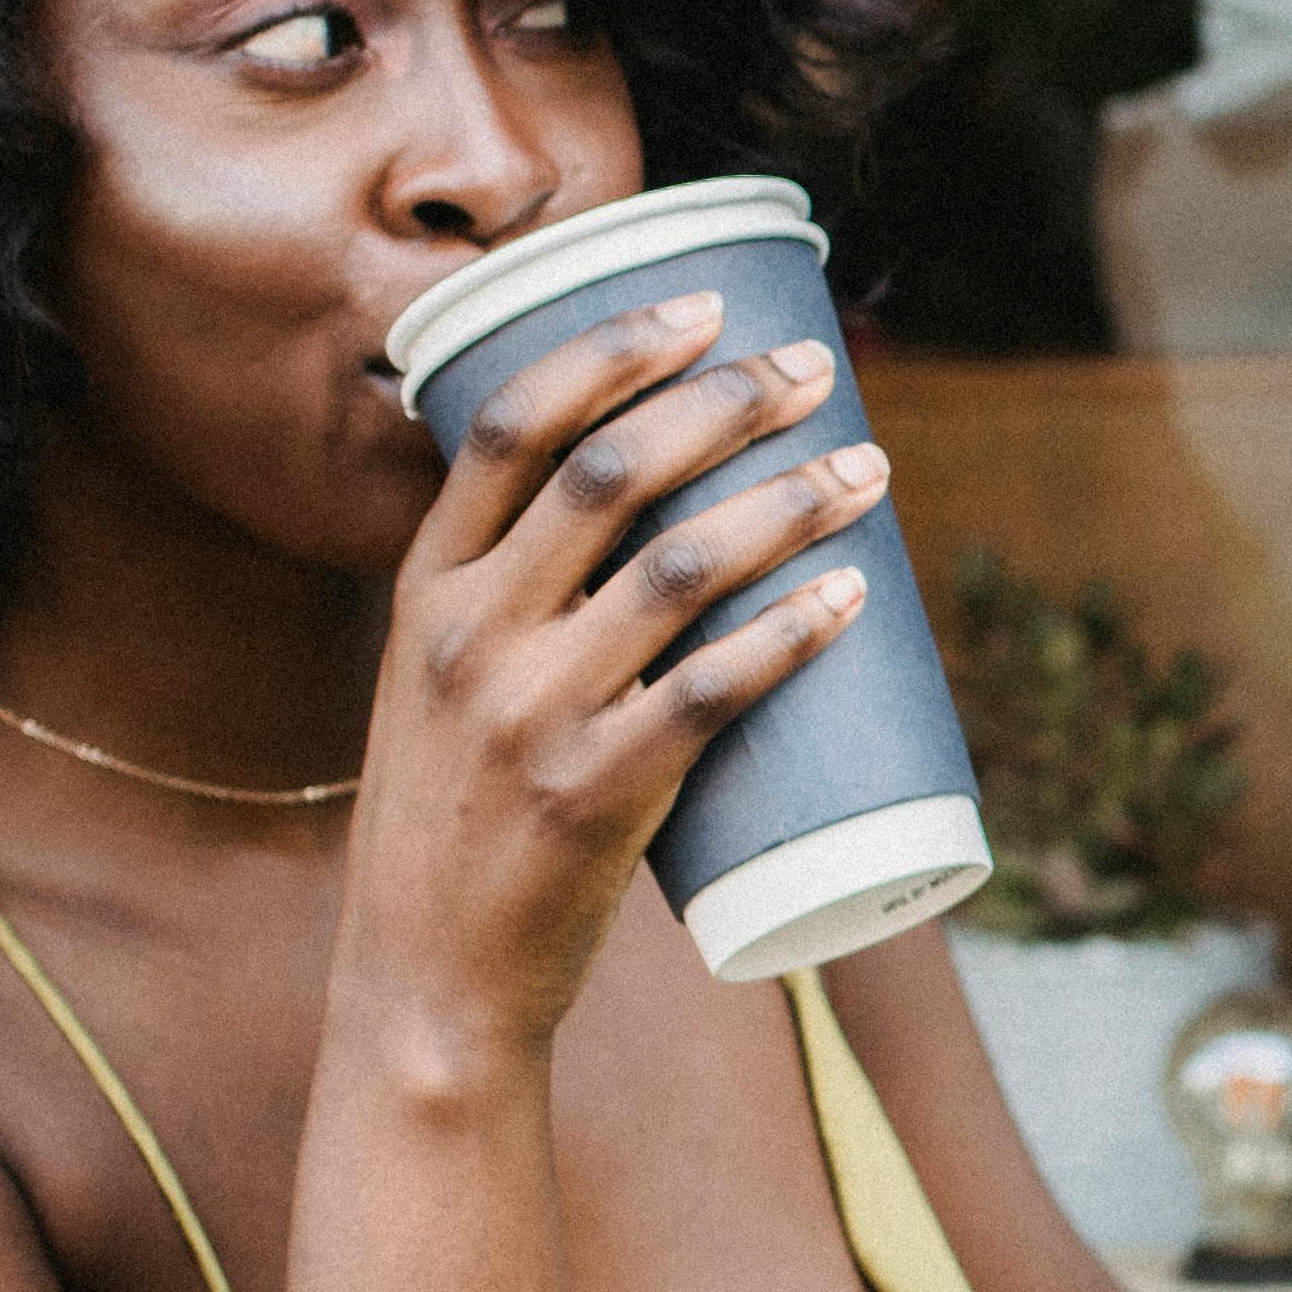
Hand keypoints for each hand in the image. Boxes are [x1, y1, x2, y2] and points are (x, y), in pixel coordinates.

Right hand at [341, 295, 897, 1061]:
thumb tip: (652, 511)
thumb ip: (513, 602)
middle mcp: (466, 636)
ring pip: (679, 569)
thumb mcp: (439, 687)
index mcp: (423, 592)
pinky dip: (792, 636)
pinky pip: (714, 692)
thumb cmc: (456, 822)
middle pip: (610, 475)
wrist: (428, 983)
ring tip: (868, 474)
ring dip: (788, 506)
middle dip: (725, 404)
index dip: (612, 352)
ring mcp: (528, 714)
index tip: (702, 308)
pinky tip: (854, 599)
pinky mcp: (595, 795)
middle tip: (814, 376)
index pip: (507, 426)